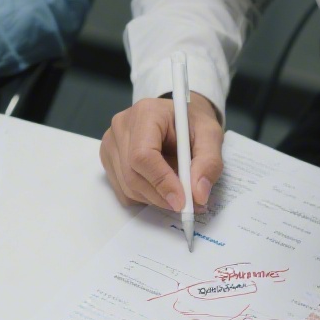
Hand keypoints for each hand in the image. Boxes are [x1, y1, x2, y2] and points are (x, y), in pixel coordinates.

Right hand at [100, 93, 223, 210]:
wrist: (177, 118)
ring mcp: (111, 144)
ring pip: (127, 188)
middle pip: (132, 175)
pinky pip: (123, 192)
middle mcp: (121, 127)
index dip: (161, 182)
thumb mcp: (211, 136)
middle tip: (188, 205)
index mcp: (145, 113)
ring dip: (155, 199)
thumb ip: (209, 163)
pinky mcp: (108, 160)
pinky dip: (145, 198)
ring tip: (178, 192)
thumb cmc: (192, 123)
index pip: (142, 155)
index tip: (181, 201)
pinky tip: (160, 186)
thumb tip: (199, 195)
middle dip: (161, 197)